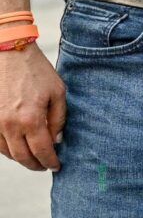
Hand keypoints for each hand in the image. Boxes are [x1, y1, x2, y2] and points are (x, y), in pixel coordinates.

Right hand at [0, 44, 65, 170]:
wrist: (8, 51)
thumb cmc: (35, 70)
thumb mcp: (58, 92)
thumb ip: (59, 119)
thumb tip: (57, 140)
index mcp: (31, 119)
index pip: (42, 151)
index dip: (50, 162)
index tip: (56, 165)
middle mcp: (10, 125)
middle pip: (22, 157)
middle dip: (36, 165)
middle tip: (45, 165)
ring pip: (7, 153)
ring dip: (21, 158)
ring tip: (33, 157)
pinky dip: (8, 149)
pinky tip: (17, 146)